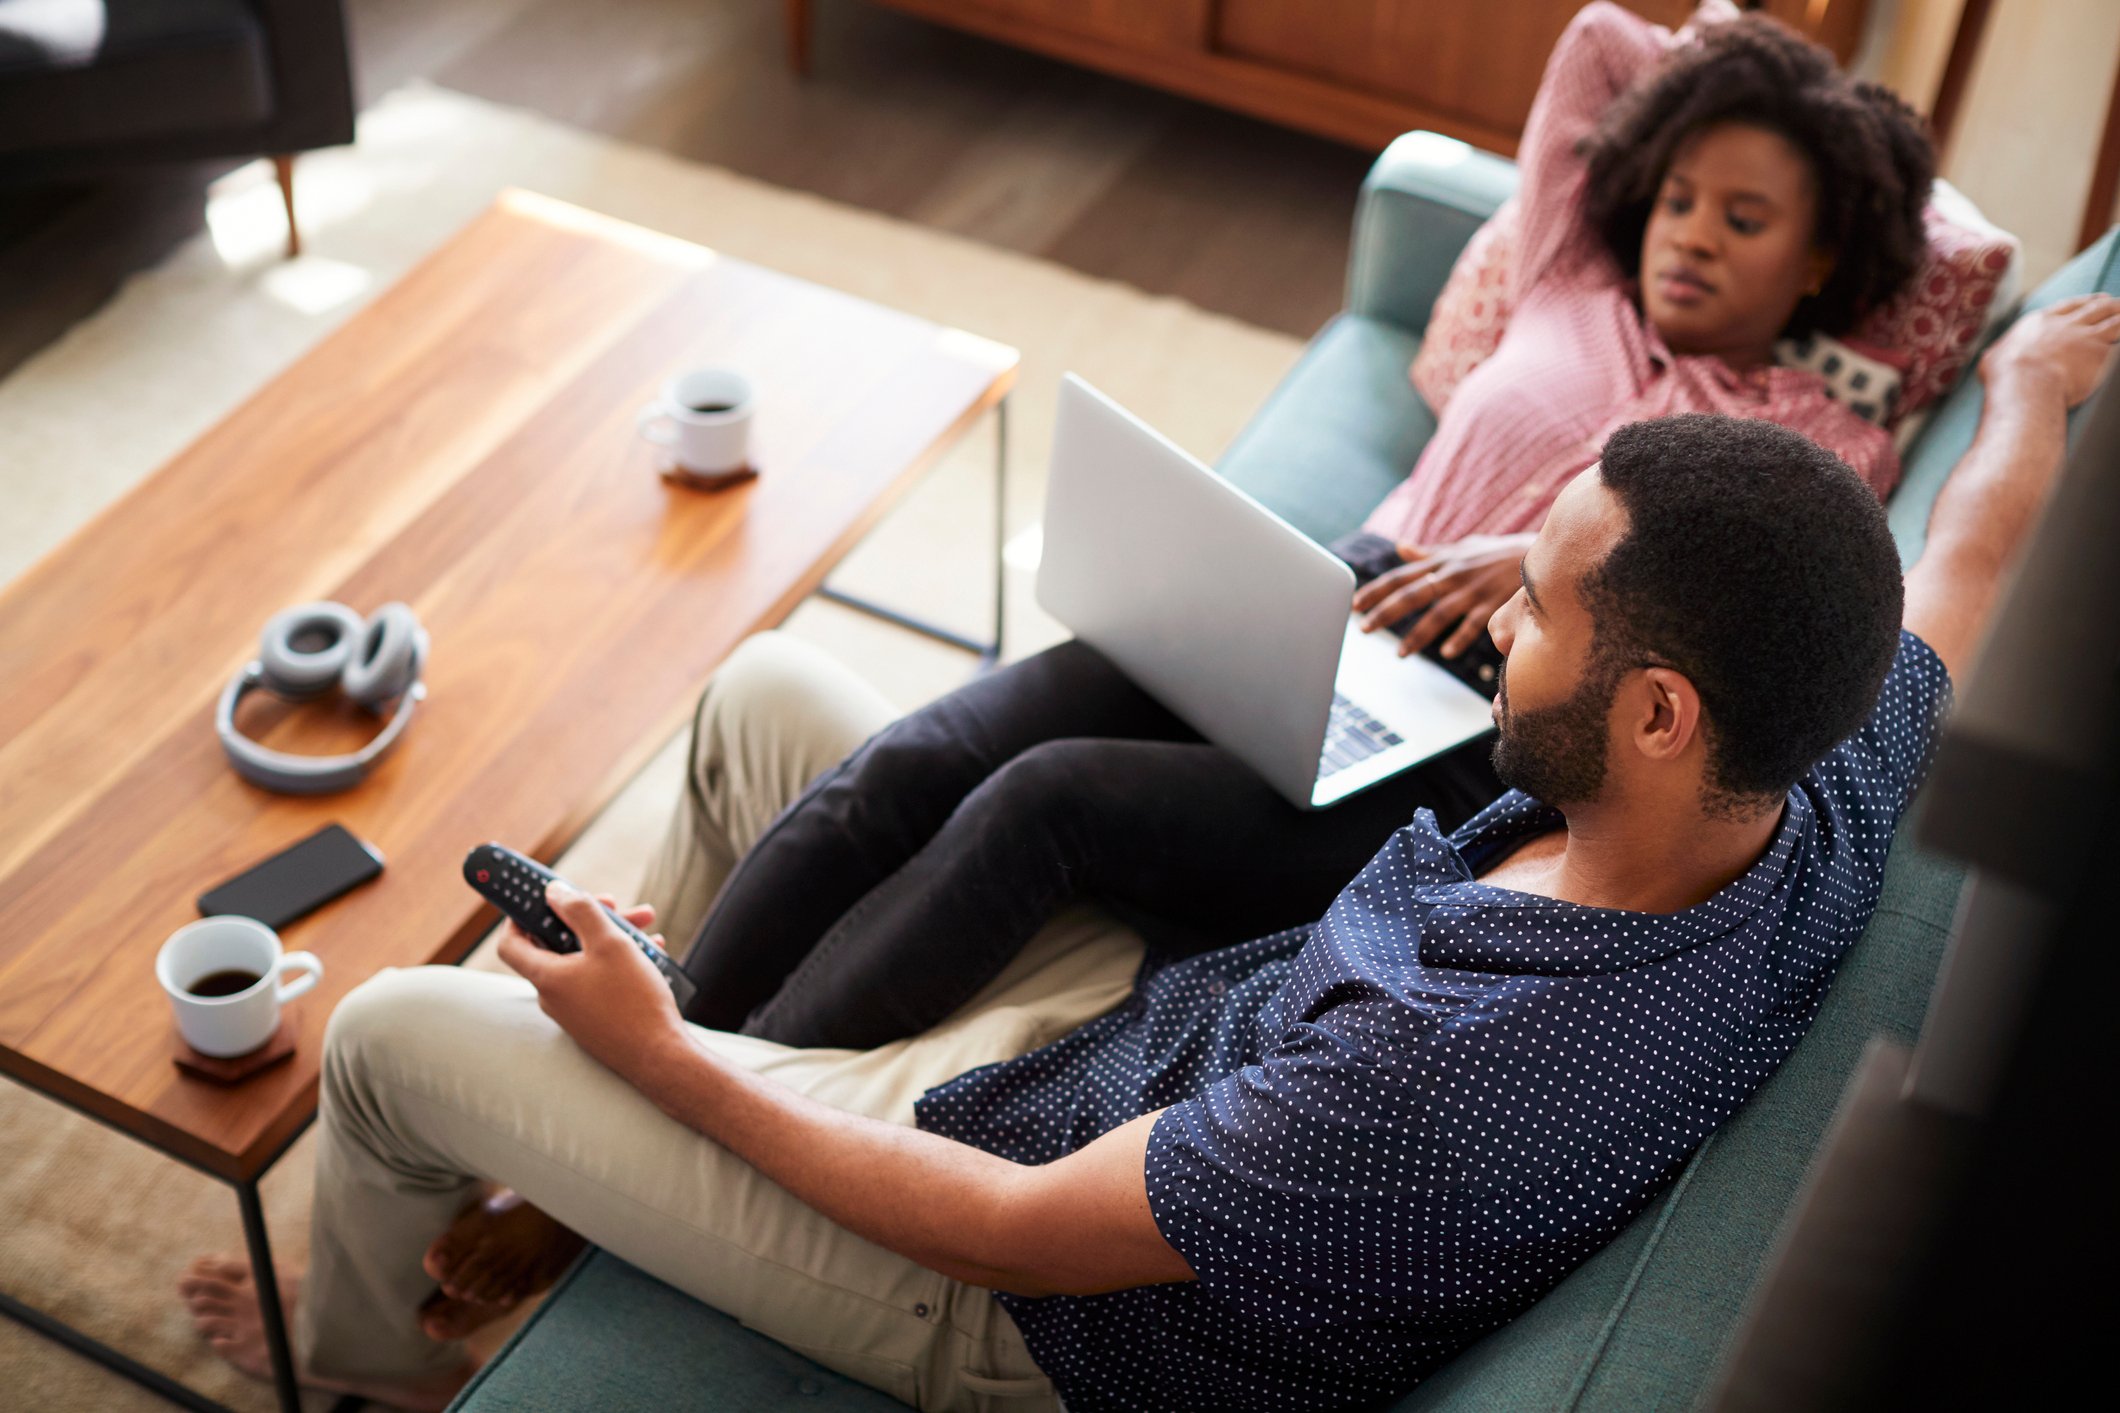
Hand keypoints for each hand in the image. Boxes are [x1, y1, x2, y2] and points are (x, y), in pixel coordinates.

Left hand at [496, 885, 682, 1082]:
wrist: (660, 1057)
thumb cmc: (632, 1001)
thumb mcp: (609, 943)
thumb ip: (580, 911)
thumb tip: (554, 893)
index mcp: (547, 977)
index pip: (511, 942)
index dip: (519, 915)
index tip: (540, 897)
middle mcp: (553, 996)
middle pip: (558, 945)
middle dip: (586, 919)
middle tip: (614, 904)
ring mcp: (574, 1011)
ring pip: (584, 961)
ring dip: (611, 938)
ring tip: (646, 928)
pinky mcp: (595, 1020)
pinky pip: (599, 981)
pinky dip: (619, 963)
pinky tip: (650, 954)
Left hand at [1352, 533, 1531, 657]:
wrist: (1540, 553)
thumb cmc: (1496, 553)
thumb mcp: (1461, 548)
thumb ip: (1429, 553)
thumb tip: (1400, 548)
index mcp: (1442, 561)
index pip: (1401, 577)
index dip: (1376, 590)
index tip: (1355, 605)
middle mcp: (1453, 575)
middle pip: (1413, 595)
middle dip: (1386, 613)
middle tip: (1364, 629)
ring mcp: (1473, 591)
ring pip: (1438, 615)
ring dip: (1417, 636)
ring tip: (1400, 653)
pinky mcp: (1494, 604)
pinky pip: (1473, 625)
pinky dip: (1459, 639)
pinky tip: (1447, 653)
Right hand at [1979, 293, 2119, 409]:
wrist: (2026, 384)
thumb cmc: (2004, 376)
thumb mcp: (1993, 360)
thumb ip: (2000, 354)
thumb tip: (1992, 358)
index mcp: (2039, 322)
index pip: (2067, 306)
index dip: (2084, 302)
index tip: (2096, 299)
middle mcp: (2065, 324)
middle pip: (2094, 308)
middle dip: (2108, 304)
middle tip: (2116, 303)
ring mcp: (2085, 336)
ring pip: (2112, 319)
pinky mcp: (2101, 351)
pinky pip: (2119, 339)